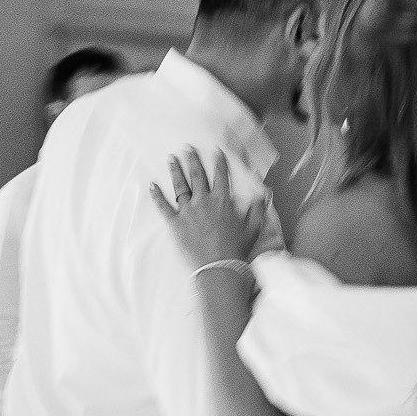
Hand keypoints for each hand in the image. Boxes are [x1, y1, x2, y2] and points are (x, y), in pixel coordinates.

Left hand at [150, 147, 266, 268]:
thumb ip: (258, 210)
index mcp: (222, 200)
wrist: (218, 267)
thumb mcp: (252, 228)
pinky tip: (152, 186)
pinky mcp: (175, 223)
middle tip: (187, 148)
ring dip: (175, 171)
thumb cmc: (236, 249)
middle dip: (192, 160)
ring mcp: (188, 211)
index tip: (216, 151)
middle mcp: (204, 201)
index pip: (221, 176)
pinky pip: (163, 206)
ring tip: (171, 159)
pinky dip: (157, 196)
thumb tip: (264, 195)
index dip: (219, 162)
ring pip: (180, 186)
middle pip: (197, 175)